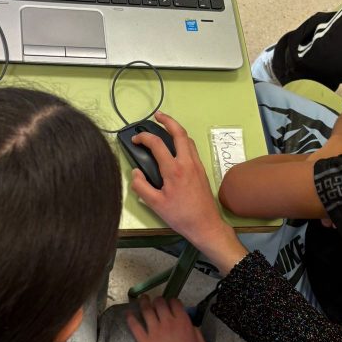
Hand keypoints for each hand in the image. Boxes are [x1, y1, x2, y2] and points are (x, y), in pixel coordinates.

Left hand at [127, 296, 206, 341]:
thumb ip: (195, 332)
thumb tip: (190, 326)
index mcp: (183, 322)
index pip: (175, 303)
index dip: (173, 301)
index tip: (171, 303)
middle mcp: (168, 323)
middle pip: (160, 303)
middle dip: (158, 300)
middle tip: (156, 301)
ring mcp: (154, 332)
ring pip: (146, 310)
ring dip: (144, 302)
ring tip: (142, 299)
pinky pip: (135, 326)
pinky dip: (130, 318)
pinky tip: (128, 314)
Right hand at [130, 112, 246, 274]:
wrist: (205, 225)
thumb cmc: (180, 216)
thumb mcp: (155, 204)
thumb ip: (141, 186)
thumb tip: (136, 173)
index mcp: (174, 170)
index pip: (156, 144)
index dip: (143, 138)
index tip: (135, 140)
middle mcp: (187, 163)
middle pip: (179, 133)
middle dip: (167, 120)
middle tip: (157, 116)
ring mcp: (197, 165)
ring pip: (187, 140)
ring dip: (176, 130)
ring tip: (166, 127)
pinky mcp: (201, 170)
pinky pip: (192, 149)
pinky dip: (183, 141)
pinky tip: (176, 146)